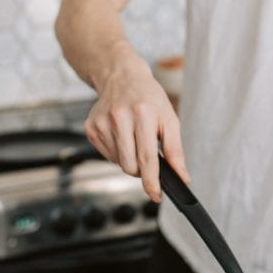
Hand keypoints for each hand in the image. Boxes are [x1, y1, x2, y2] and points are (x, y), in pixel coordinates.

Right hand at [84, 46, 188, 201]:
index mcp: (142, 114)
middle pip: (130, 166)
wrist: (121, 77)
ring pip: (118, 163)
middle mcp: (119, 118)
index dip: (151, 181)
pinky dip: (118, 152)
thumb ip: (176, 150)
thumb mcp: (169, 119)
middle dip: (141, 169)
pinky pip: (108, 156)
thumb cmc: (149, 98)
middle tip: (147, 153)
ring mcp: (101, 123)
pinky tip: (121, 135)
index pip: (147, 157)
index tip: (156, 195)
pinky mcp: (90, 128)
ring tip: (133, 137)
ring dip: (129, 159)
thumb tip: (182, 177)